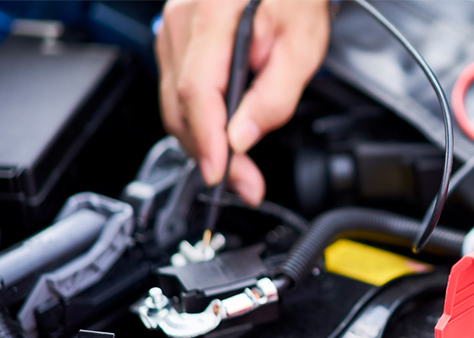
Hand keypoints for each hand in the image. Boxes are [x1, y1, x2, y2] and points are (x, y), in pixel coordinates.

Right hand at [156, 0, 329, 205]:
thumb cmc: (295, 1)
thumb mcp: (302, 48)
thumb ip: (274, 97)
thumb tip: (242, 139)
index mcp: (213, 15)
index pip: (197, 90)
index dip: (207, 139)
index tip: (221, 173)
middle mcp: (182, 21)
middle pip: (179, 103)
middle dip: (208, 152)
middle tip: (243, 183)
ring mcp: (171, 29)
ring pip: (174, 102)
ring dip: (202, 141)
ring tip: (238, 168)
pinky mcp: (174, 41)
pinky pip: (176, 91)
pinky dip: (198, 120)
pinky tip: (222, 136)